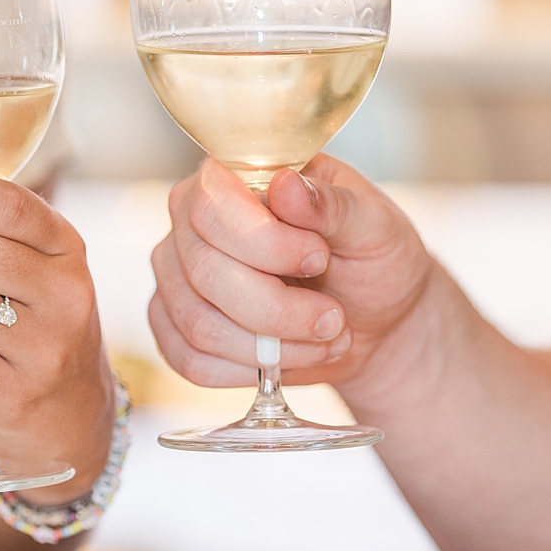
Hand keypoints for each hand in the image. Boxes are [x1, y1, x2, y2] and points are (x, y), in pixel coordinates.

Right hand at [149, 155, 435, 389]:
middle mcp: (190, 223)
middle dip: (279, 309)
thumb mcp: (374, 226)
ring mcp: (177, 277)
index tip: (318, 258)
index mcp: (232, 179)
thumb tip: (286, 185)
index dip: (265, 243)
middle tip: (332, 317)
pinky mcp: (176, 328)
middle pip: (205, 271)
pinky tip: (289, 358)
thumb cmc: (372, 259)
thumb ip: (332, 205)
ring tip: (322, 338)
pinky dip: (249, 371)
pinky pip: (191, 361)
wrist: (374, 318)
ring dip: (272, 346)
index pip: (213, 206)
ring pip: (199, 324)